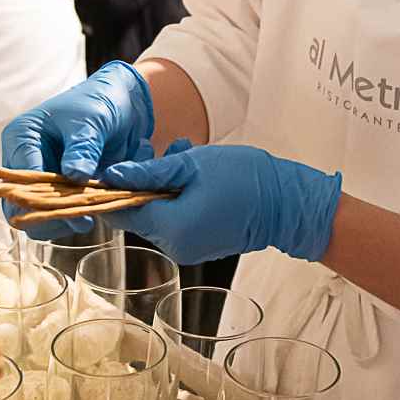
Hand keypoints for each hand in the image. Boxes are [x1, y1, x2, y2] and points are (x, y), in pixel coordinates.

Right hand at [0, 61, 155, 233]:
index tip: (70, 206)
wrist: (122, 106)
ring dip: (61, 221)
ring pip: (37, 216)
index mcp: (21, 137)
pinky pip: (57, 215)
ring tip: (89, 219)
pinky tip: (92, 216)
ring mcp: (41, 177)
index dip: (41, 197)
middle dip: (48, 215)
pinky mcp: (59, 190)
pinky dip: (72, 220)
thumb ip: (83, 149)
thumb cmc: (100, 103)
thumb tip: (74, 177)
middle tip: (80, 220)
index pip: (18, 178)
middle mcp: (24, 160)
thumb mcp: (92, 122)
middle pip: (20, 204)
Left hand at [99, 141, 341, 265]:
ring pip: (158, 215)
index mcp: (170, 228)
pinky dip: (178, 198)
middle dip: (145, 181)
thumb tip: (113, 174)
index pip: (122, 213)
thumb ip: (149, 172)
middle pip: (140, 214)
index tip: (118, 166)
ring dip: (163, 186)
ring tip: (183, 155)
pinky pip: (177, 221)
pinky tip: (193, 176)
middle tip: (160, 150)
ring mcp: (188, 249)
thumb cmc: (244, 179)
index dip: (114, 189)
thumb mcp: (191, 165)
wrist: (286, 203)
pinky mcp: (200, 246)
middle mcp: (174, 247)